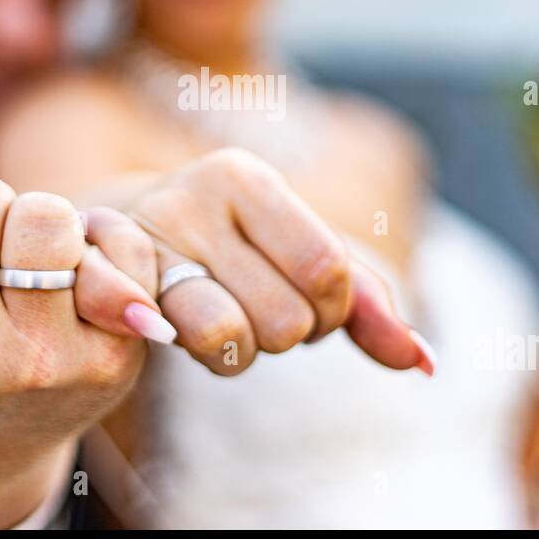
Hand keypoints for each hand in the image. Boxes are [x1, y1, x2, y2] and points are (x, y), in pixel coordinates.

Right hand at [127, 147, 435, 375]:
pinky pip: (184, 349)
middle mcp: (192, 197)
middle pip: (286, 318)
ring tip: (229, 320)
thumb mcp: (299, 256)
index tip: (310, 300)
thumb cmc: (234, 249)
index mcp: (246, 176)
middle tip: (259, 307)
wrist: (119, 240)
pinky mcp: (114, 287)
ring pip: (231, 340)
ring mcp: (146, 245)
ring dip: (243, 352)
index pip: (327, 268)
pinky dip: (206, 355)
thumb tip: (425, 362)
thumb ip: (368, 305)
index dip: (332, 308)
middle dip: (288, 333)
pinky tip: (190, 333)